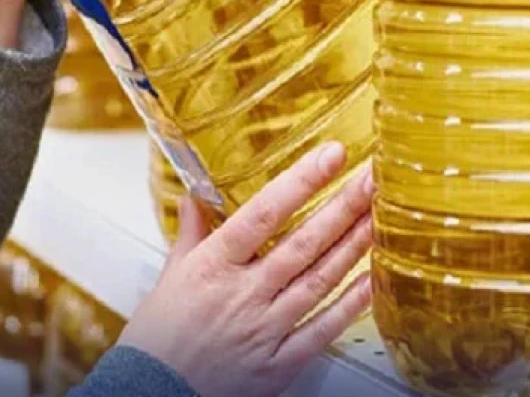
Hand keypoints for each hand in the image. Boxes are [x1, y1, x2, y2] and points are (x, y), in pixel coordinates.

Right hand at [121, 143, 374, 396]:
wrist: (151, 395)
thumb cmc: (159, 339)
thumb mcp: (170, 276)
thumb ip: (192, 233)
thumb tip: (196, 196)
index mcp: (212, 266)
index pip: (262, 213)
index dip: (300, 182)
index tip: (331, 156)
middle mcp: (242, 294)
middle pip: (302, 243)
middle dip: (343, 207)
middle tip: (373, 177)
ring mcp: (264, 329)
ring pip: (319, 280)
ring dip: (353, 246)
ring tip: (378, 215)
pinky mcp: (279, 363)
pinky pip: (323, 329)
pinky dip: (351, 303)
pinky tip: (372, 278)